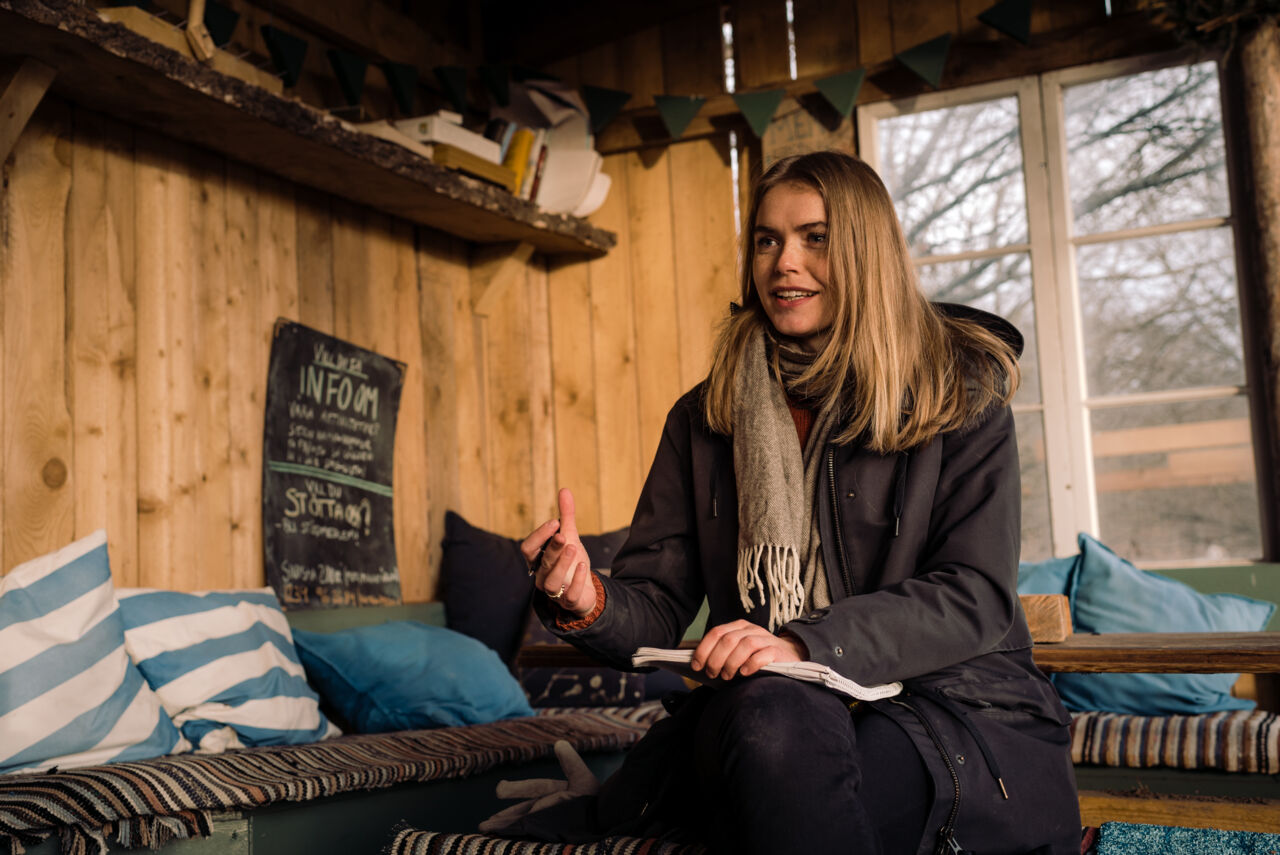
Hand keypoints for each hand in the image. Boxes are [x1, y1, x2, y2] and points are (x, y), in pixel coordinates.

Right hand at [477, 740, 600, 832]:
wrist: (606, 822)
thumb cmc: (597, 802)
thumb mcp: (583, 780)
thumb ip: (570, 762)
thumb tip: (559, 743)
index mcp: (557, 793)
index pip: (535, 788)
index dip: (517, 789)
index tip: (499, 790)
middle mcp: (551, 809)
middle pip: (523, 812)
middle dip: (504, 815)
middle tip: (484, 820)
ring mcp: (550, 824)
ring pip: (522, 825)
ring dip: (503, 827)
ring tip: (484, 830)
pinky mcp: (549, 835)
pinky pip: (528, 837)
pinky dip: (515, 837)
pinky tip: (499, 839)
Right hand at [519, 488, 596, 616]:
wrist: (585, 589)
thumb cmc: (571, 561)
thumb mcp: (570, 537)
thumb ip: (566, 516)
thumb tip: (564, 489)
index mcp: (537, 560)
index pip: (527, 549)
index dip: (539, 536)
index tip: (556, 522)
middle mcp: (541, 576)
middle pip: (541, 563)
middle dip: (552, 548)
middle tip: (563, 534)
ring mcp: (555, 592)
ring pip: (550, 582)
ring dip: (561, 564)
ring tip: (573, 548)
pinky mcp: (569, 602)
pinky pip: (569, 595)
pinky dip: (575, 580)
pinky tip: (583, 565)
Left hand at [691, 620, 806, 679]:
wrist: (790, 656)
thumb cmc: (757, 657)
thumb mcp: (738, 650)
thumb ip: (722, 652)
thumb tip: (699, 664)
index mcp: (739, 627)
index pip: (716, 633)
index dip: (704, 649)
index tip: (697, 665)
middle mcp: (751, 630)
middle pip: (728, 639)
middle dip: (715, 658)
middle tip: (712, 674)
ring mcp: (765, 639)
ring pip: (744, 645)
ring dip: (731, 663)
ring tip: (727, 676)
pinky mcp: (777, 651)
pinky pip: (762, 655)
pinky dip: (750, 664)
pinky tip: (744, 673)